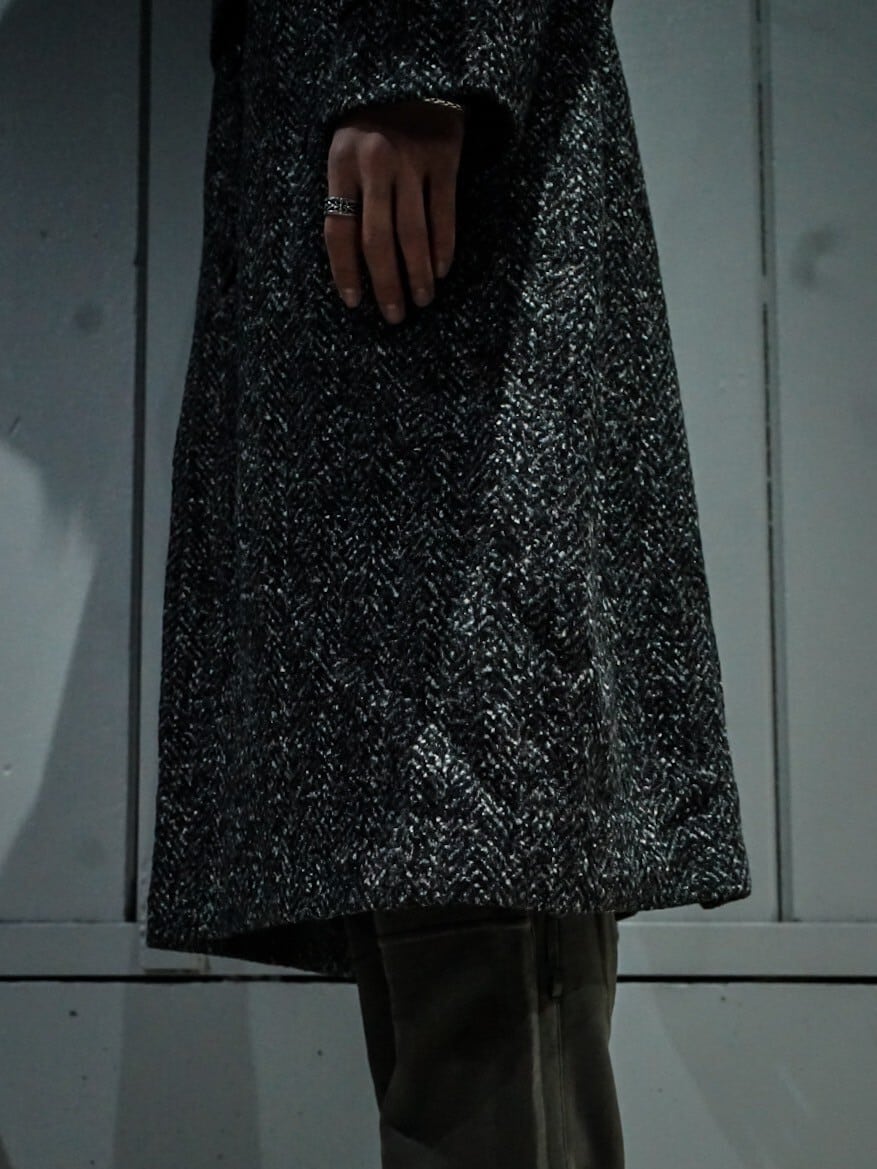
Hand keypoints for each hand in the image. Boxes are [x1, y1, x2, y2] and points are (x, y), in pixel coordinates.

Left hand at [323, 99, 464, 324]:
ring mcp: (411, 160)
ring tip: (422, 300)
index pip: (338, 231)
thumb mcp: (345, 150)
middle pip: (378, 241)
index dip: (345, 272)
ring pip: (414, 234)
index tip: (354, 302)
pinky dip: (443, 248)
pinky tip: (441, 270)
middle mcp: (375, 163)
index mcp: (341, 163)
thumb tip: (353, 263)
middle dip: (387, 284)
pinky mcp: (444, 157)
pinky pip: (444, 215)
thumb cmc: (371, 124)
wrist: (412, 72)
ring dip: (419, 275)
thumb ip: (346, 195)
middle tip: (394, 316)